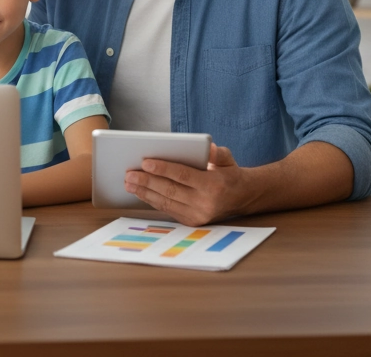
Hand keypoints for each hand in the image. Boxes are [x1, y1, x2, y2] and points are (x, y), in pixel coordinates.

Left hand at [123, 144, 251, 225]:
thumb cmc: (229, 174)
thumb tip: (210, 148)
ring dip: (145, 192)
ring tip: (129, 183)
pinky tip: (140, 192)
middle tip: (129, 174)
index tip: (145, 162)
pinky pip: (168, 210)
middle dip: (147, 181)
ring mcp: (197, 215)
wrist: (241, 198)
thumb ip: (219, 154)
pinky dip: (152, 201)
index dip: (163, 169)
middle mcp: (205, 203)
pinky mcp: (191, 221)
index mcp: (213, 185)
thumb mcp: (228, 160)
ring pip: (166, 202)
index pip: (183, 175)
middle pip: (170, 190)